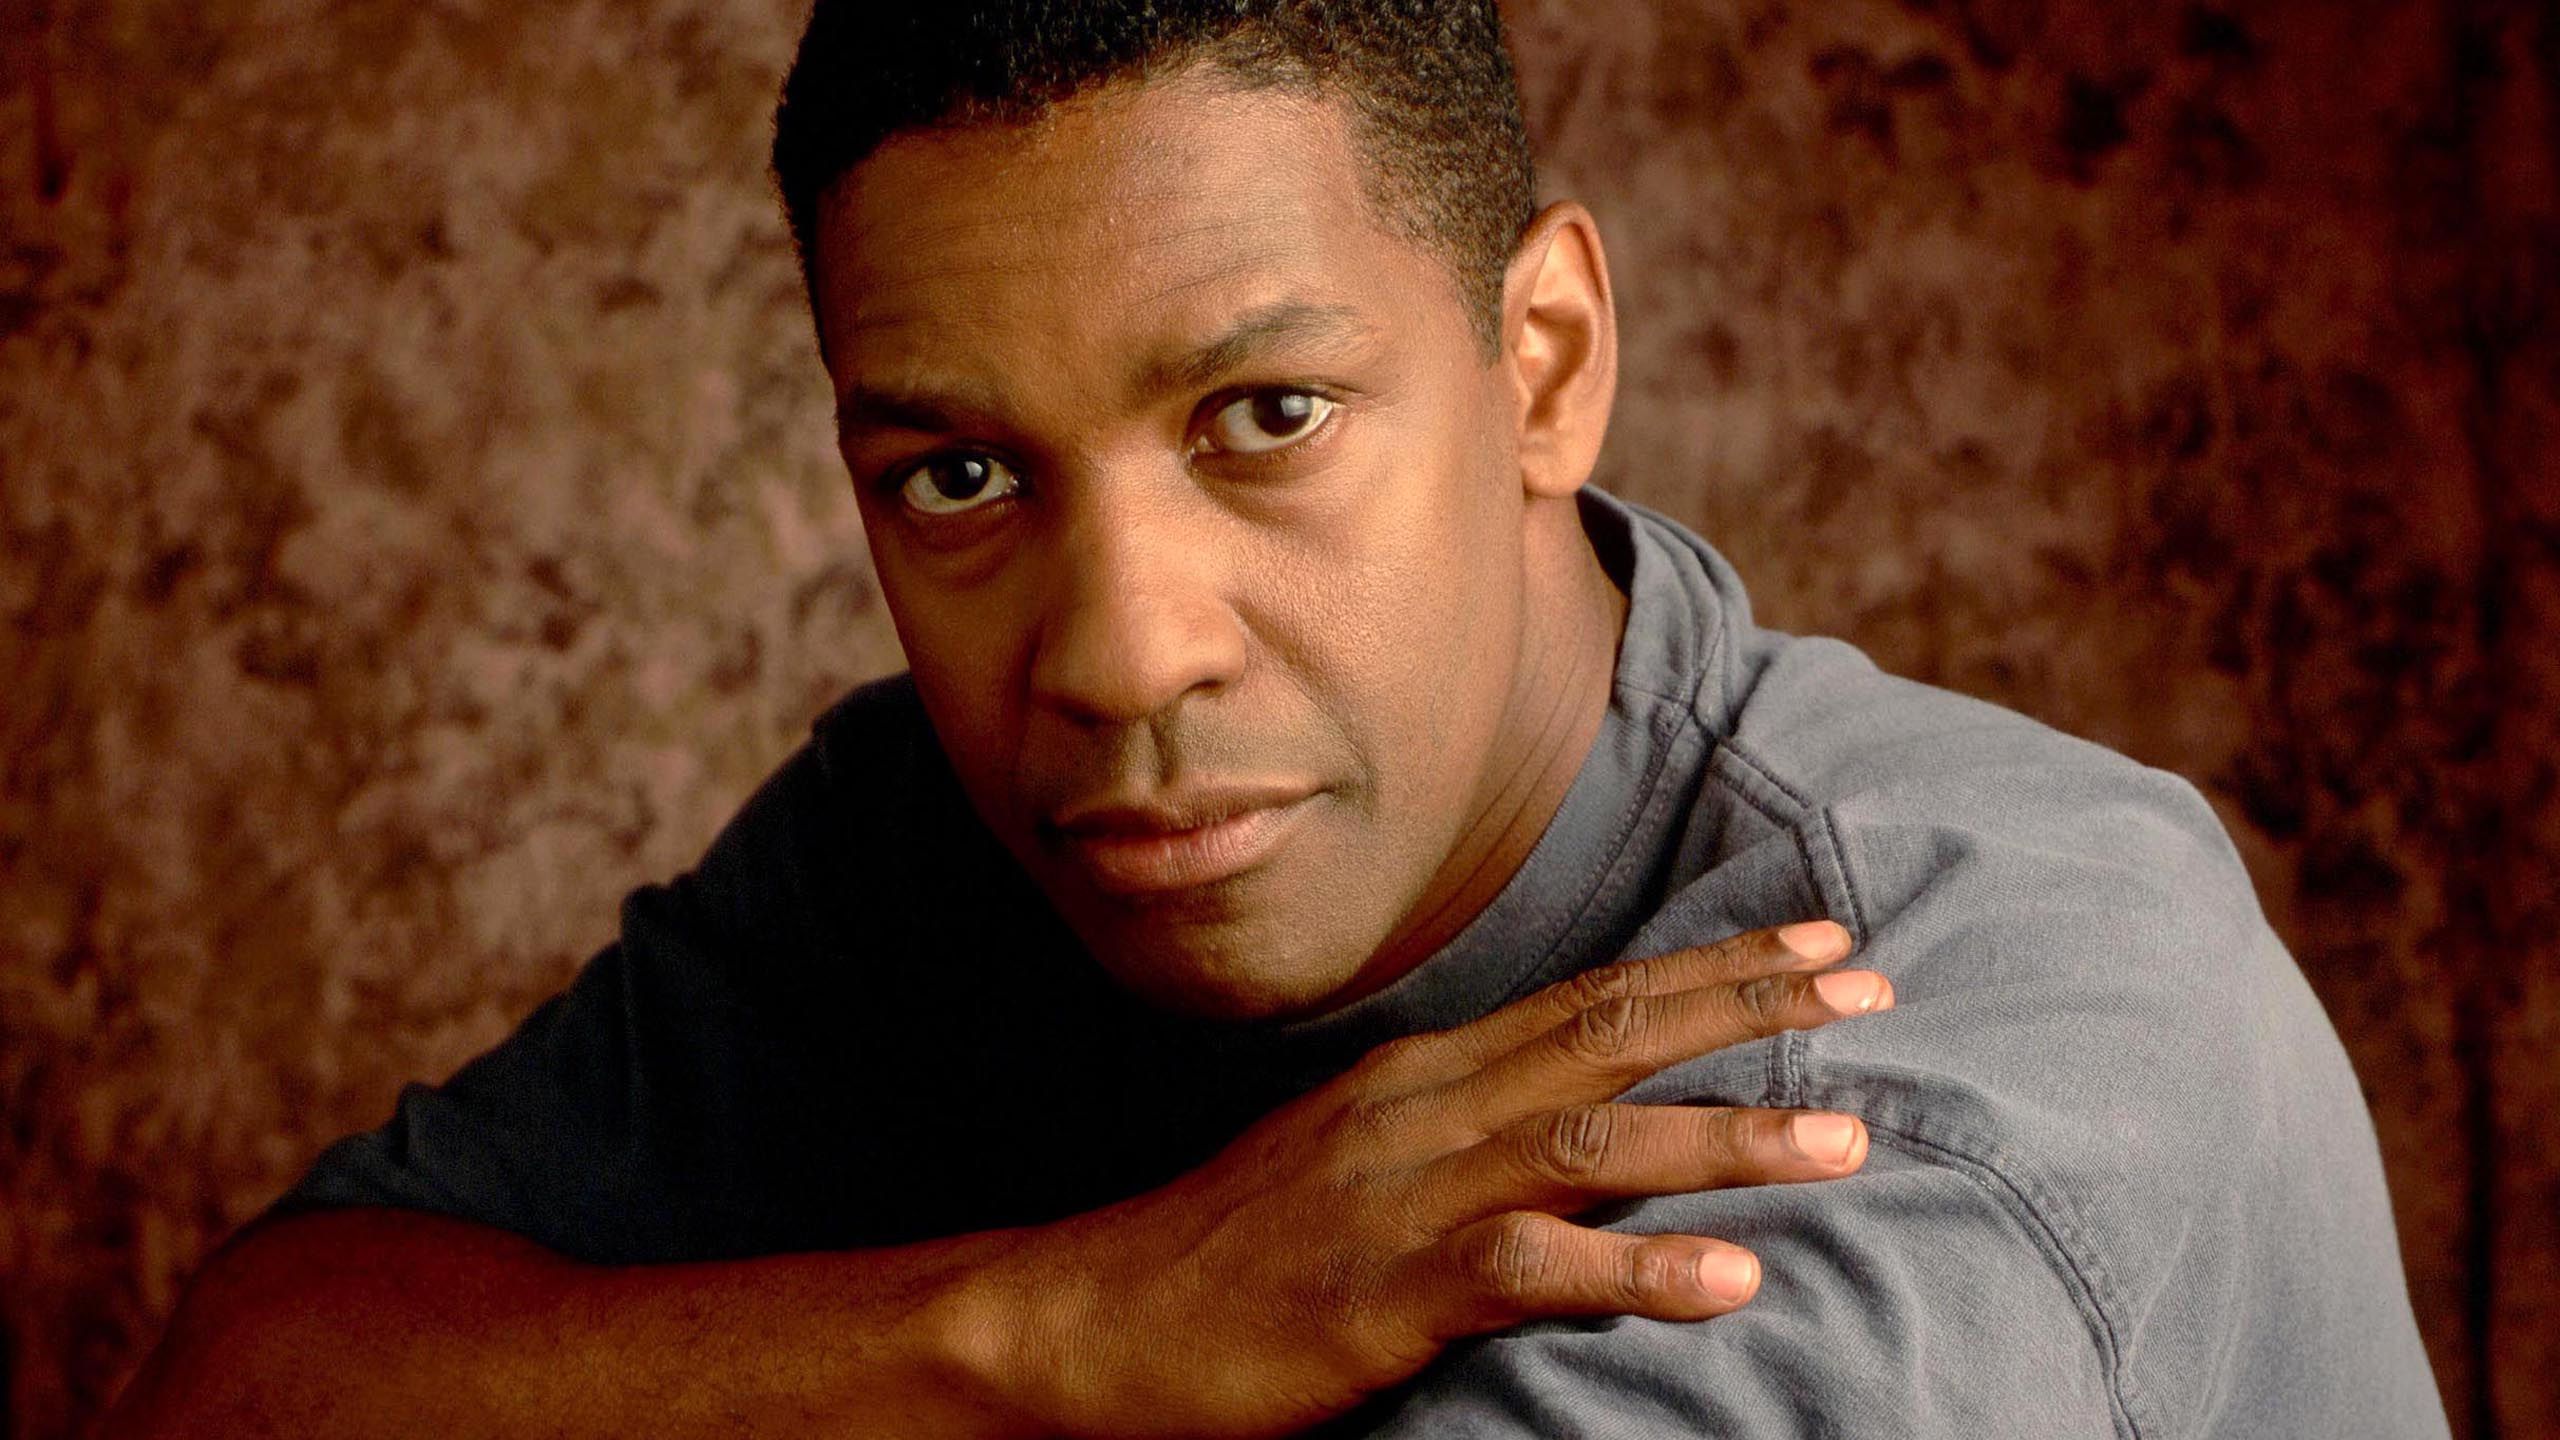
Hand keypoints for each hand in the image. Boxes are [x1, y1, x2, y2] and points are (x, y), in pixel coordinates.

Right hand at [984, 920, 1892, 1438]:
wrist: (1102, 1317)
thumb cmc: (1243, 1250)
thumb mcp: (1362, 1159)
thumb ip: (1466, 1130)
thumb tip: (1578, 1124)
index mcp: (1427, 1076)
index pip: (1593, 999)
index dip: (1712, 968)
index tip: (1820, 944)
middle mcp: (1427, 1110)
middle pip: (1611, 1038)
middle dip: (1749, 1011)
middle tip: (1872, 988)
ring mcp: (1406, 1195)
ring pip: (1590, 1144)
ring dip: (1724, 1136)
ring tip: (1847, 1137)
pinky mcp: (1386, 1293)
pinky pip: (1530, 1270)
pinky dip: (1636, 1270)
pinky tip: (1729, 1282)